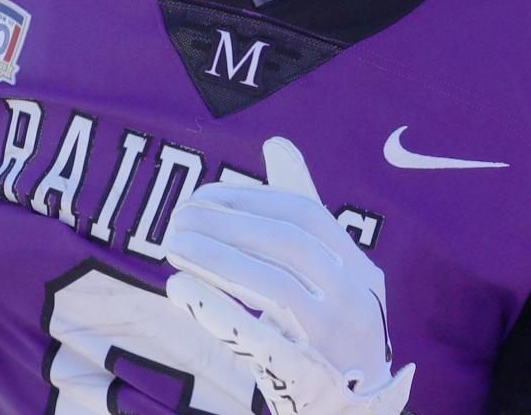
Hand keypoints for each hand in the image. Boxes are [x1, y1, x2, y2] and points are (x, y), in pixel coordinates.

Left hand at [163, 136, 414, 414]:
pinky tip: (179, 288)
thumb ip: (302, 206)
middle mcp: (353, 297)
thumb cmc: (334, 327)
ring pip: (274, 287)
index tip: (201, 194)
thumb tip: (276, 141)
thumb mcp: (330, 268)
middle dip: (228, 224)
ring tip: (171, 243)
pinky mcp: (306, 378)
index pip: (304, 214)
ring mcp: (334, 340)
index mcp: (357, 266)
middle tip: (177, 217)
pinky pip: (261, 339)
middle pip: (288, 245)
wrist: (359, 410)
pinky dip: (219, 309)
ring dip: (217, 259)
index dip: (250, 199)